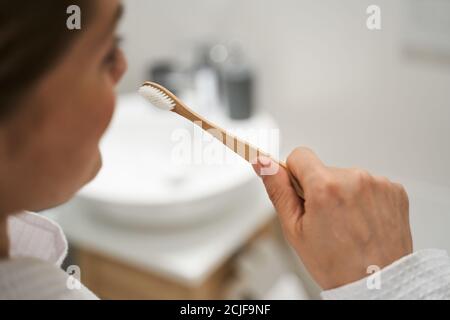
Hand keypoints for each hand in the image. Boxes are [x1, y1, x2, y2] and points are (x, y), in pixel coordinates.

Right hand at [253, 147, 412, 289]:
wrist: (377, 284)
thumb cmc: (336, 264)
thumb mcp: (295, 230)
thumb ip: (278, 190)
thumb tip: (263, 163)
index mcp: (325, 187)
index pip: (299, 155)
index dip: (294, 175)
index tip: (302, 194)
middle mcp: (354, 179)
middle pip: (324, 170)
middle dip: (320, 190)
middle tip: (326, 221)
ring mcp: (378, 184)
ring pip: (347, 178)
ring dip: (344, 195)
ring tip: (347, 225)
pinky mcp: (395, 190)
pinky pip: (369, 185)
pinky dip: (365, 200)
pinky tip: (364, 222)